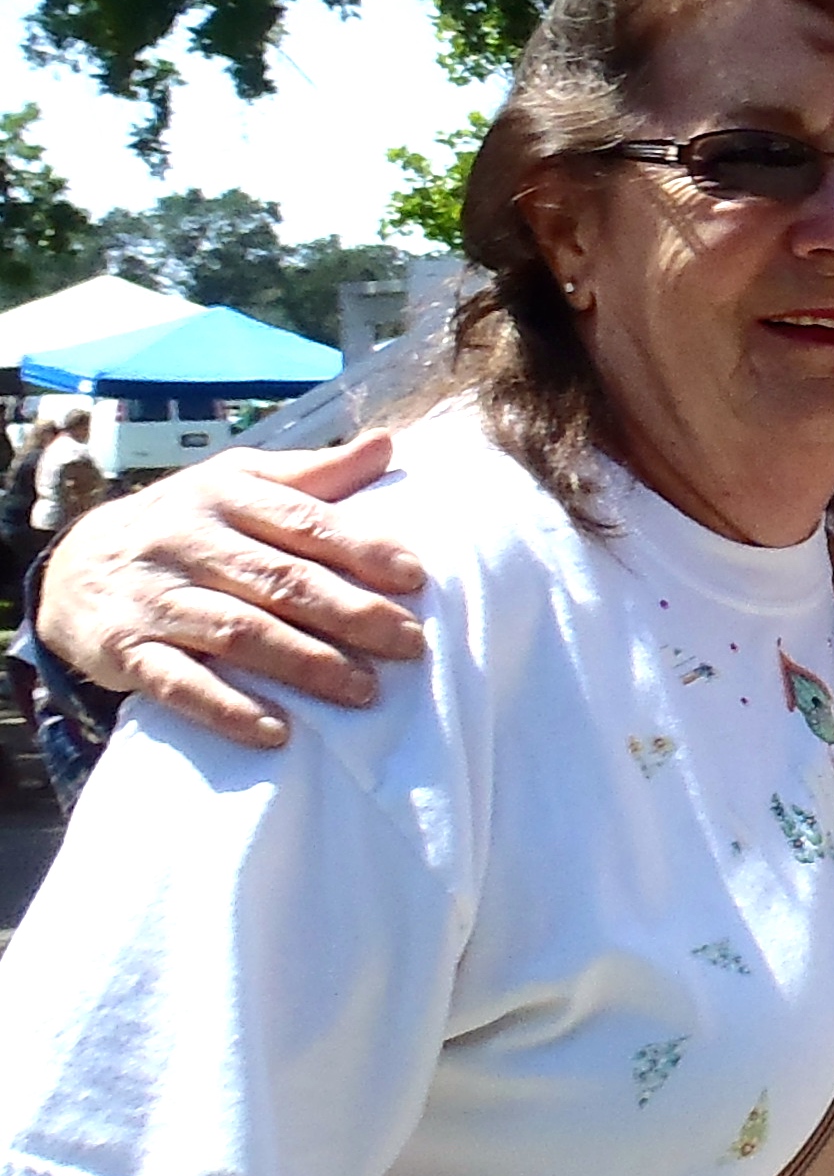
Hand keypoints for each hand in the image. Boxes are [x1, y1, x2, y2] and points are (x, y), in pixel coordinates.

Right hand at [40, 432, 426, 746]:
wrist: (76, 567)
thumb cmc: (191, 524)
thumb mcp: (241, 483)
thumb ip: (315, 474)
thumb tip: (389, 443)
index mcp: (224, 494)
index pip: (302, 521)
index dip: (360, 549)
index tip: (416, 577)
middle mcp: (187, 541)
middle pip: (279, 580)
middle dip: (350, 614)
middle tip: (410, 644)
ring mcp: (156, 597)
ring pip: (238, 632)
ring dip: (305, 664)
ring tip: (364, 690)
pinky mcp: (128, 649)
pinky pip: (180, 683)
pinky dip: (228, 708)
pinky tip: (277, 731)